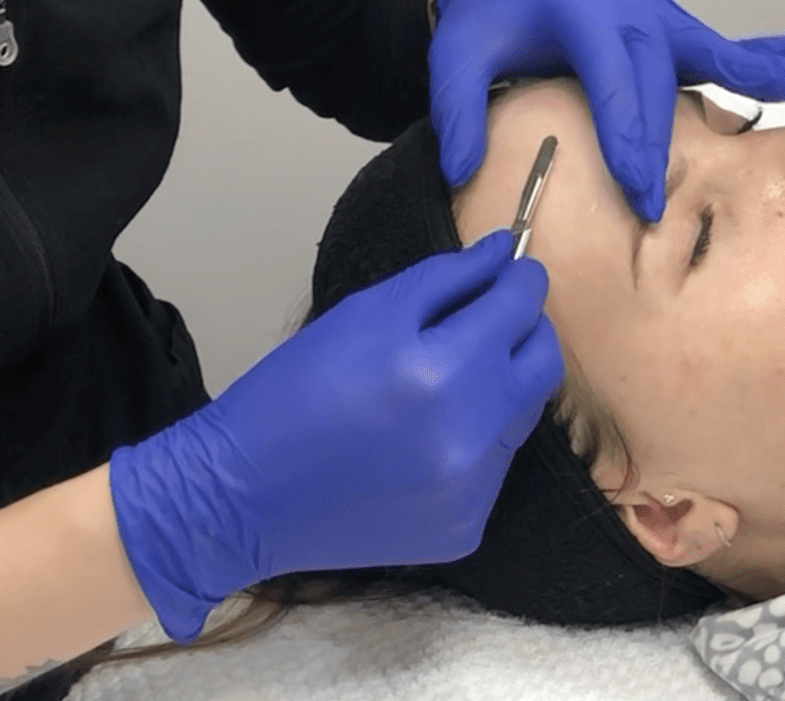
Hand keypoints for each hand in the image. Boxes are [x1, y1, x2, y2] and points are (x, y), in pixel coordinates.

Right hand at [108, 231, 560, 640]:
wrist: (242, 496)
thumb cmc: (294, 392)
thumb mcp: (364, 314)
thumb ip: (444, 279)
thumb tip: (502, 254)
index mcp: (441, 373)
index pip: (518, 309)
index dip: (521, 281)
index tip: (513, 270)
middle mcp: (470, 438)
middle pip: (542, 365)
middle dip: (525, 332)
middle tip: (490, 318)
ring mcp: (473, 491)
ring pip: (521, 417)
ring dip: (501, 387)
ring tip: (448, 379)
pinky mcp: (465, 529)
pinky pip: (495, 467)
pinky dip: (475, 441)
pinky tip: (426, 437)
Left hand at [430, 0, 784, 220]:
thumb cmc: (485, 19)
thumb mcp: (454, 56)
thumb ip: (457, 109)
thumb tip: (462, 168)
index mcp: (579, 9)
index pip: (611, 80)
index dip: (627, 137)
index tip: (637, 188)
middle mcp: (626, 1)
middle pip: (656, 78)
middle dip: (662, 142)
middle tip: (660, 201)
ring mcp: (652, 6)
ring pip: (701, 50)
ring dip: (748, 73)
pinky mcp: (666, 18)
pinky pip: (712, 41)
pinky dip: (754, 52)